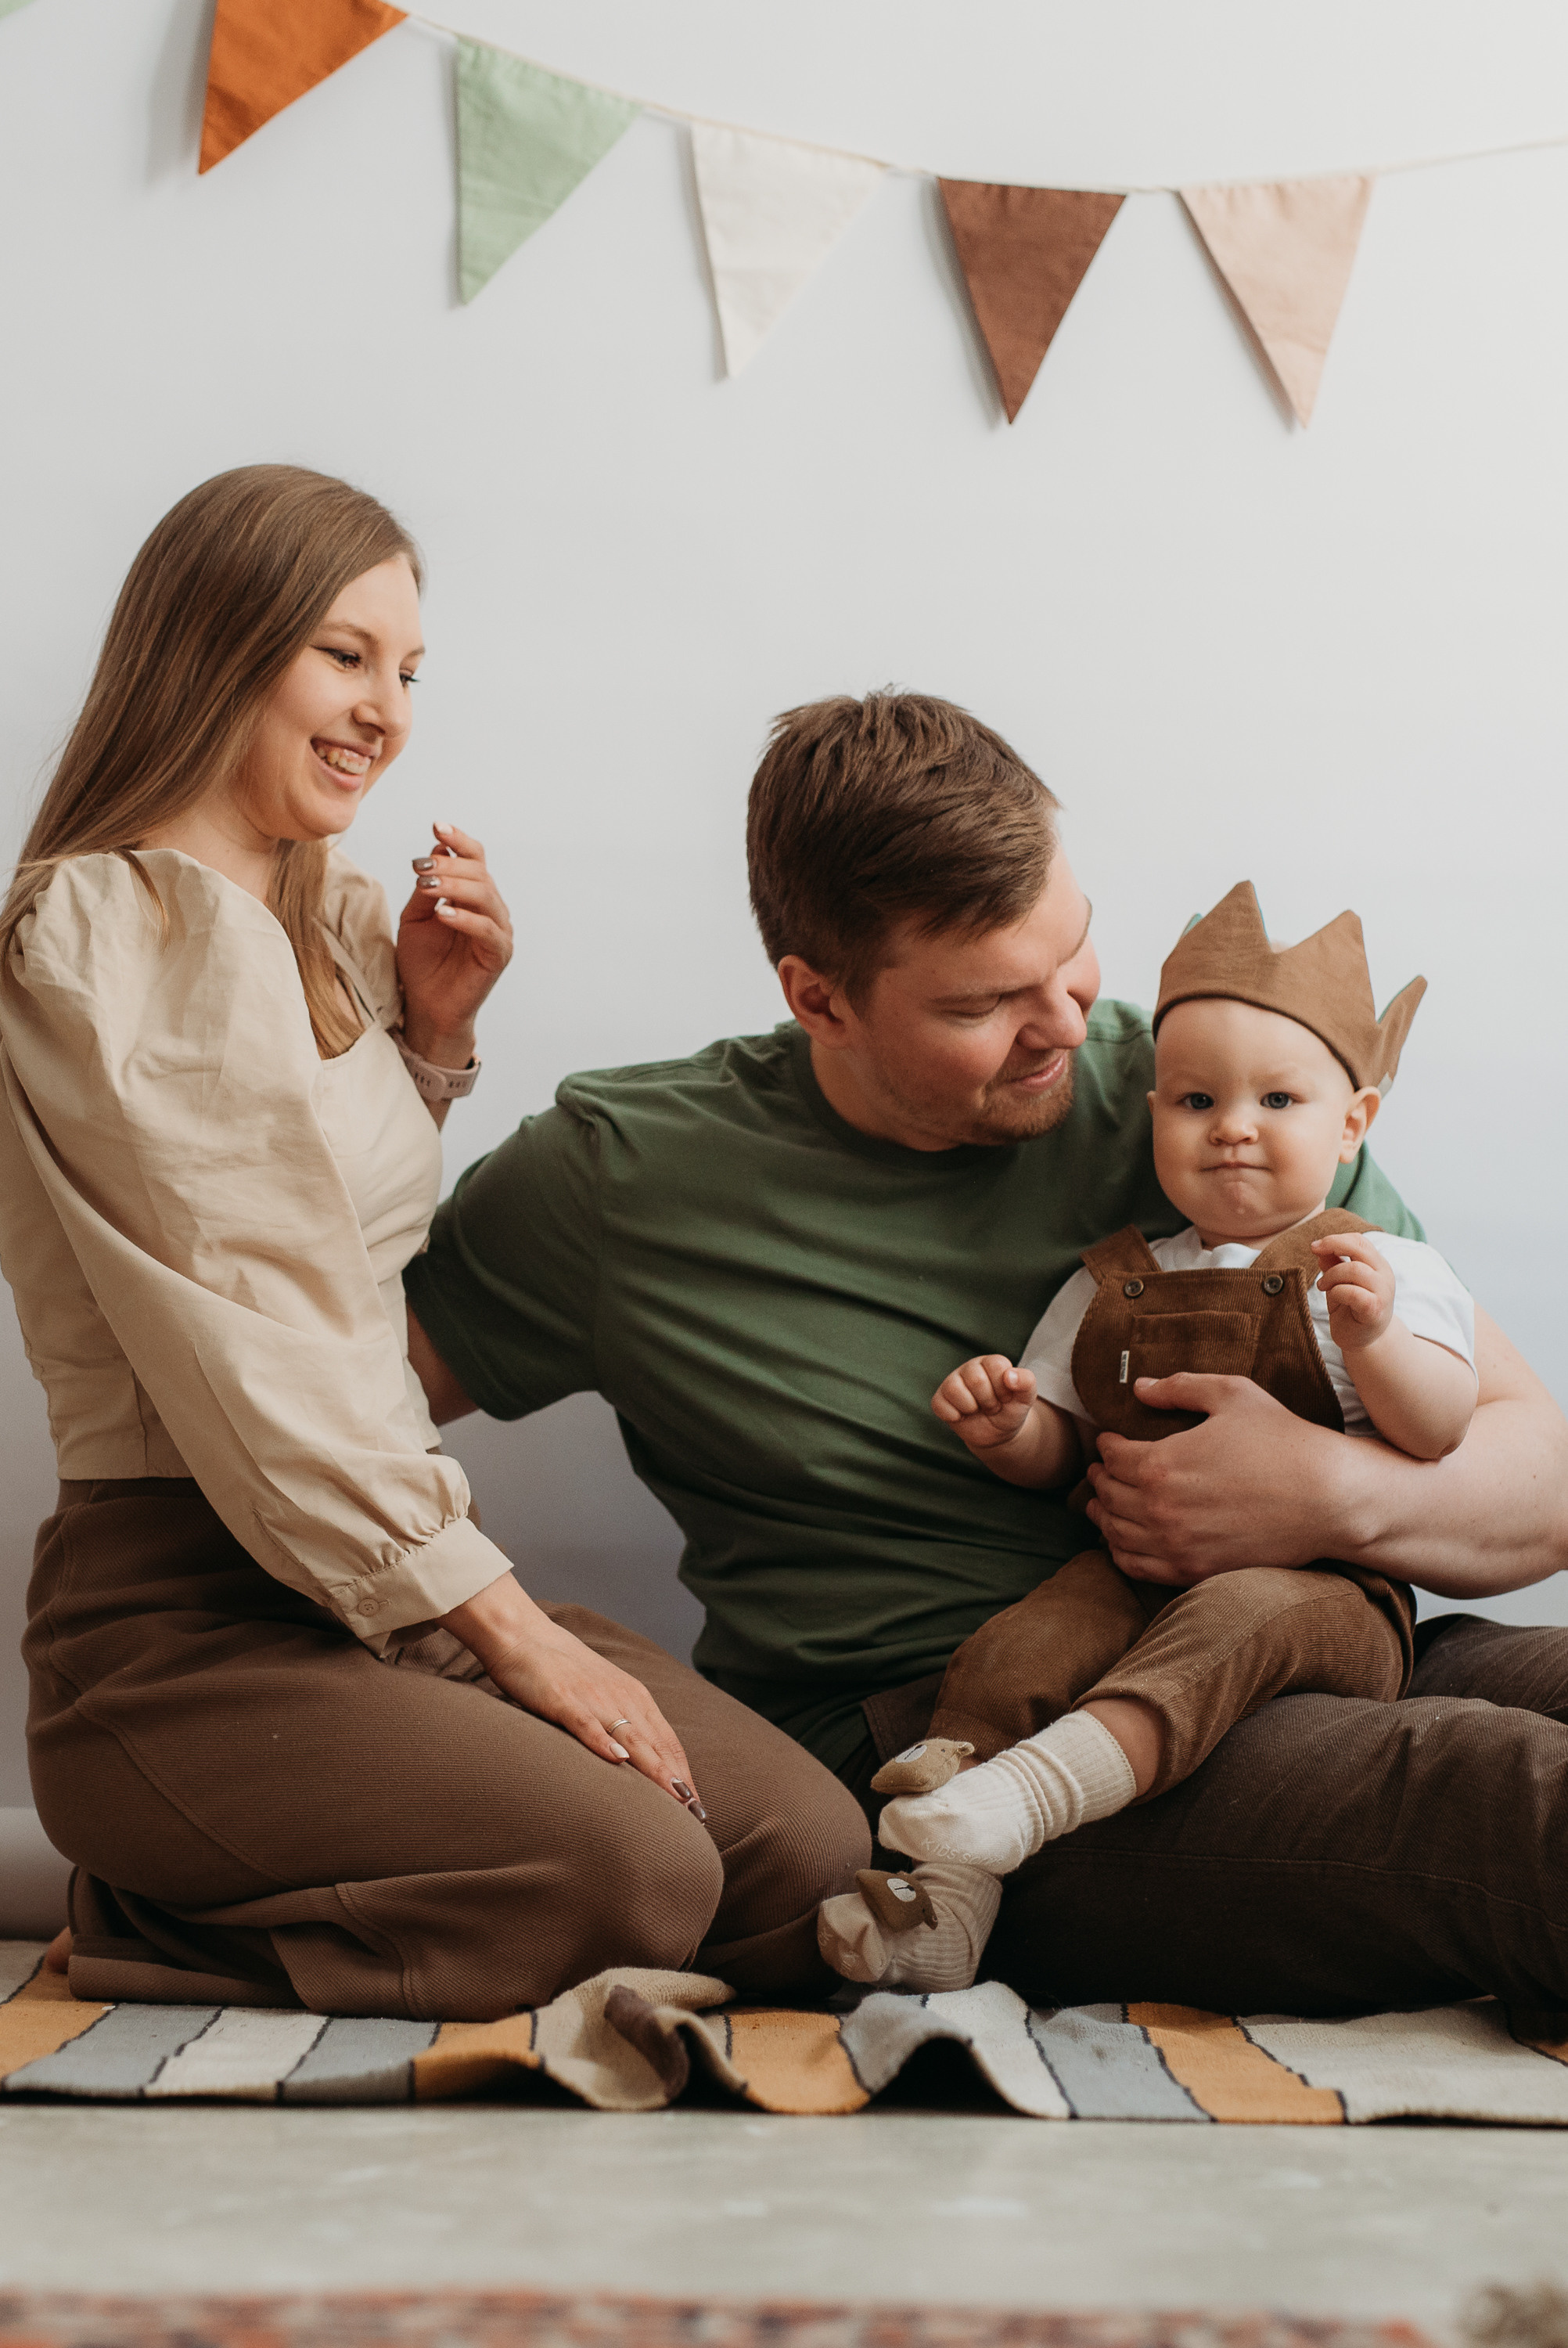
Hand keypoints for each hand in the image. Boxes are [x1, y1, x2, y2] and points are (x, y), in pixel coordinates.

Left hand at [396, 823, 513, 1064]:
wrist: (428, 1006)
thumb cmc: (423, 964)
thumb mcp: (415, 917)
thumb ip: (426, 889)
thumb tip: (434, 852)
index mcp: (473, 897)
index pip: (475, 859)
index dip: (458, 841)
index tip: (437, 826)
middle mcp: (491, 909)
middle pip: (480, 873)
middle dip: (449, 866)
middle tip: (420, 867)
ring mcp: (498, 931)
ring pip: (485, 895)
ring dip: (454, 886)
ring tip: (426, 886)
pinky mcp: (498, 954)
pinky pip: (487, 930)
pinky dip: (465, 918)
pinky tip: (442, 913)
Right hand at [441, 1575, 701, 1812]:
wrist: (524, 1636)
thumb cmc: (564, 1671)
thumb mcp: (603, 1695)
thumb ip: (622, 1722)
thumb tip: (640, 1762)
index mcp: (634, 1697)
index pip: (668, 1741)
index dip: (684, 1773)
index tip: (697, 1807)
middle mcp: (621, 1697)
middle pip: (656, 1744)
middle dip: (678, 1780)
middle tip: (696, 1814)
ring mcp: (593, 1698)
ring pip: (631, 1737)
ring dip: (654, 1768)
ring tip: (674, 1797)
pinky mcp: (563, 1700)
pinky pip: (586, 1724)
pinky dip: (602, 1742)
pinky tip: (617, 1760)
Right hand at [932, 1355, 1038, 1450]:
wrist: (998, 1434)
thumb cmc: (1010, 1410)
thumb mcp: (1026, 1398)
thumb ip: (1027, 1382)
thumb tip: (1010, 1375)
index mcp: (991, 1363)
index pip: (996, 1366)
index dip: (1004, 1388)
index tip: (1006, 1397)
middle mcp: (970, 1368)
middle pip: (976, 1380)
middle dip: (989, 1401)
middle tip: (992, 1406)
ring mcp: (953, 1382)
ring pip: (954, 1389)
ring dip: (971, 1408)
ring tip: (978, 1410)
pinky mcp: (940, 1399)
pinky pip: (940, 1404)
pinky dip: (954, 1416)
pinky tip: (963, 1416)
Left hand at [1085, 1372, 1350, 1584]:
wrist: (1328, 1498)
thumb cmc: (1283, 1441)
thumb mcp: (1233, 1395)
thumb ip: (1181, 1387)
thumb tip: (1140, 1387)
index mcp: (1162, 1463)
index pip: (1112, 1457)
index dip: (1106, 1446)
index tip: (1108, 1441)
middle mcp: (1160, 1508)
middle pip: (1109, 1494)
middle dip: (1099, 1478)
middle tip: (1100, 1470)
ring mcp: (1176, 1544)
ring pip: (1116, 1532)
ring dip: (1103, 1515)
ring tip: (1101, 1503)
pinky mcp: (1194, 1571)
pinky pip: (1137, 1567)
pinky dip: (1120, 1553)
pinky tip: (1121, 1541)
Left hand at [1313, 1231, 1394, 1352]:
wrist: (1363, 1340)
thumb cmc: (1350, 1309)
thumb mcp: (1338, 1282)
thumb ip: (1333, 1265)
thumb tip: (1320, 1249)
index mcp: (1377, 1265)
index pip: (1360, 1241)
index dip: (1336, 1238)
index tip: (1315, 1246)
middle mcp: (1384, 1275)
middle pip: (1360, 1247)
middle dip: (1333, 1245)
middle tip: (1315, 1252)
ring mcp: (1383, 1292)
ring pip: (1354, 1269)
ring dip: (1331, 1275)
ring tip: (1323, 1286)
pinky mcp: (1375, 1309)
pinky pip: (1352, 1292)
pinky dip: (1336, 1292)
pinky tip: (1333, 1299)